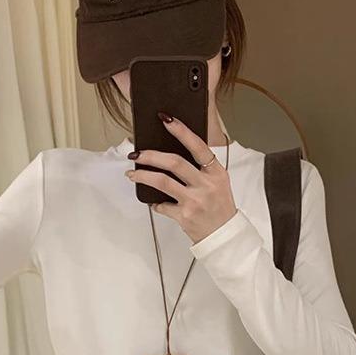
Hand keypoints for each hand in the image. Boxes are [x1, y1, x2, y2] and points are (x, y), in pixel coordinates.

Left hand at [124, 113, 236, 244]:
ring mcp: (195, 201)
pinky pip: (162, 205)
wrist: (224, 235)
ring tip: (131, 173)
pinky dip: (154, 203)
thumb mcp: (218, 182)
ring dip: (143, 176)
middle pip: (174, 162)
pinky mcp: (184, 216)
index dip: (181, 131)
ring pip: (162, 182)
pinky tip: (152, 201)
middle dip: (151, 155)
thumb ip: (202, 167)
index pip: (198, 146)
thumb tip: (172, 153)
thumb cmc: (219, 207)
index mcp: (216, 172)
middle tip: (136, 154)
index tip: (166, 119)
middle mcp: (206, 185)